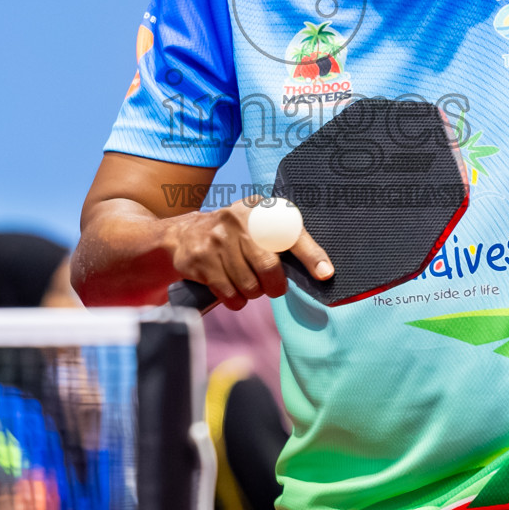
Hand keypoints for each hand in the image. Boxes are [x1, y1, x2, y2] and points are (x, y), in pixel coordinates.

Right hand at [165, 197, 331, 309]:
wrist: (184, 233)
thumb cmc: (234, 234)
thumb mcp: (256, 224)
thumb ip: (285, 239)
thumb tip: (322, 270)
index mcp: (258, 209)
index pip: (290, 232)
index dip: (311, 255)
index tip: (325, 273)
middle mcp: (236, 219)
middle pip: (268, 266)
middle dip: (274, 285)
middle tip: (272, 287)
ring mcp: (215, 239)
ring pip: (248, 285)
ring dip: (252, 293)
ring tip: (245, 282)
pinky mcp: (199, 259)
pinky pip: (229, 295)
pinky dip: (235, 300)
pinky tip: (230, 288)